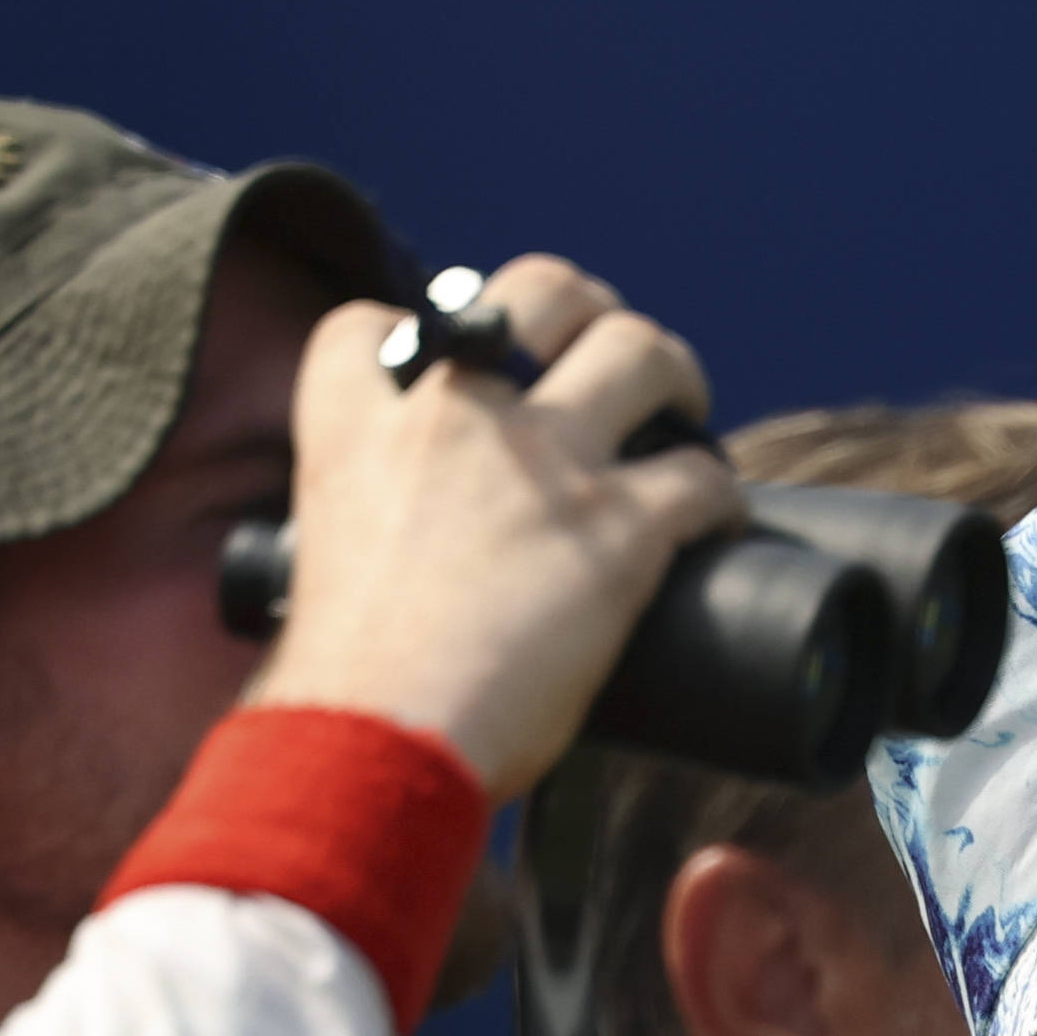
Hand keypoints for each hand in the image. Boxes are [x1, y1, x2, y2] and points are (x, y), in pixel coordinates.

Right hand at [248, 253, 746, 798]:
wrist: (371, 745)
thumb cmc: (341, 690)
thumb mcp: (314, 567)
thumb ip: (361, 530)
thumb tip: (398, 571)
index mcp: (356, 423)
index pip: (372, 324)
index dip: (415, 332)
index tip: (450, 370)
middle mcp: (454, 416)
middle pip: (540, 290)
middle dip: (584, 309)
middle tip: (606, 357)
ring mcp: (544, 464)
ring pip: (642, 352)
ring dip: (676, 374)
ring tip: (685, 411)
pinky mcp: (617, 531)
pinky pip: (700, 475)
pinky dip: (721, 495)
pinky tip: (718, 524)